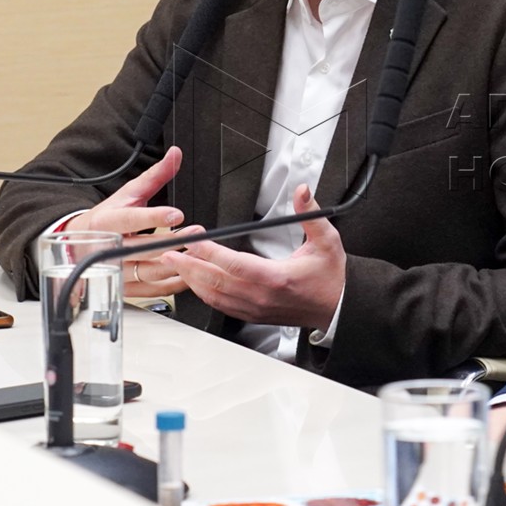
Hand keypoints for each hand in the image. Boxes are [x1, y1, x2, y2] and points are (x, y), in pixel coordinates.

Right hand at [72, 146, 187, 296]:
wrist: (82, 244)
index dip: (153, 217)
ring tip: (199, 253)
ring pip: (149, 272)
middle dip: (173, 242)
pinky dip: (174, 284)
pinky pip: (152, 290)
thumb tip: (175, 153)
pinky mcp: (125, 288)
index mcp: (108, 221)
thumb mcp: (129, 193)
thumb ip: (156, 176)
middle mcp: (108, 248)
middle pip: (143, 249)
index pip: (130, 220)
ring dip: (177, 264)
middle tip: (197, 234)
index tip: (176, 214)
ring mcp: (116, 271)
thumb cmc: (109, 217)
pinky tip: (190, 273)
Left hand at [160, 183, 344, 330]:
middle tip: (169, 251)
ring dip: (192, 280)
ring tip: (175, 264)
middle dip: (189, 265)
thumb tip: (302, 191)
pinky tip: (195, 283)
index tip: (193, 239)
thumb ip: (310, 213)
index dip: (209, 251)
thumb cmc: (330, 277)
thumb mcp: (326, 240)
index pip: (234, 264)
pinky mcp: (253, 314)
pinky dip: (204, 294)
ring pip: (214, 296)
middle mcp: (262, 296)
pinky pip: (221, 306)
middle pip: (215, 282)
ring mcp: (255, 308)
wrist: (336, 306)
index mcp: (276, 278)